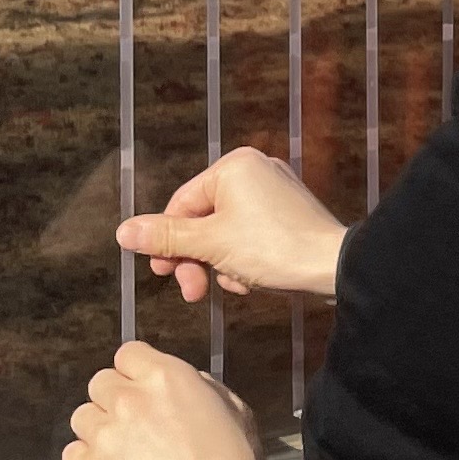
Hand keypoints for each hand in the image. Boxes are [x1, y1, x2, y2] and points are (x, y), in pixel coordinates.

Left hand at [65, 341, 262, 459]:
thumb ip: (201, 388)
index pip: (128, 353)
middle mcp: (127, 400)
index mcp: (165, 377)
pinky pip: (72, 453)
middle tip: (136, 423)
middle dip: (116, 399)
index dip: (137, 371)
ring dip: (100, 429)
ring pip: (83, 417)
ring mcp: (104, 436)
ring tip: (123, 452)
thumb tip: (183, 387)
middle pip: (100, 383)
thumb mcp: (235, 410)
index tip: (144, 387)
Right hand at [117, 146, 349, 303]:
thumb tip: (123, 232)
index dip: (167, 241)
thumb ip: (166, 238)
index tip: (162, 273)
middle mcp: (255, 171)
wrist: (335, 268)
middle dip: (196, 259)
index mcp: (234, 167)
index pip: (182, 204)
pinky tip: (251, 281)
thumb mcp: (210, 244)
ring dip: (220, 263)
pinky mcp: (290, 215)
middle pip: (204, 219)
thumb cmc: (272, 248)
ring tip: (232, 286)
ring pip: (226, 232)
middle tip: (192, 292)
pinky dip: (244, 260)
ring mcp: (275, 192)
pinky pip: (251, 235)